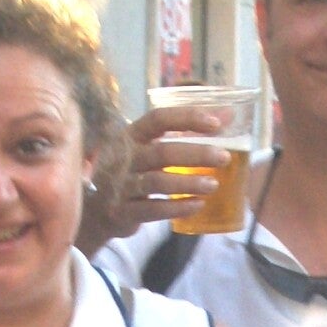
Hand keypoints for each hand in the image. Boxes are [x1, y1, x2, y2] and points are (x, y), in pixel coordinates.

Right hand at [81, 107, 230, 245]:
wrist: (97, 210)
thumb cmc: (133, 172)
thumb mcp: (151, 147)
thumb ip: (186, 132)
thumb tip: (229, 114)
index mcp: (132, 135)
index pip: (159, 119)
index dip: (187, 118)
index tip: (216, 124)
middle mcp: (124, 157)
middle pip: (162, 152)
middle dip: (196, 153)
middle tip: (224, 157)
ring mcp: (121, 185)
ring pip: (156, 182)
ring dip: (188, 182)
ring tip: (213, 185)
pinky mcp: (123, 211)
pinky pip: (151, 209)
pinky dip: (176, 208)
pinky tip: (197, 205)